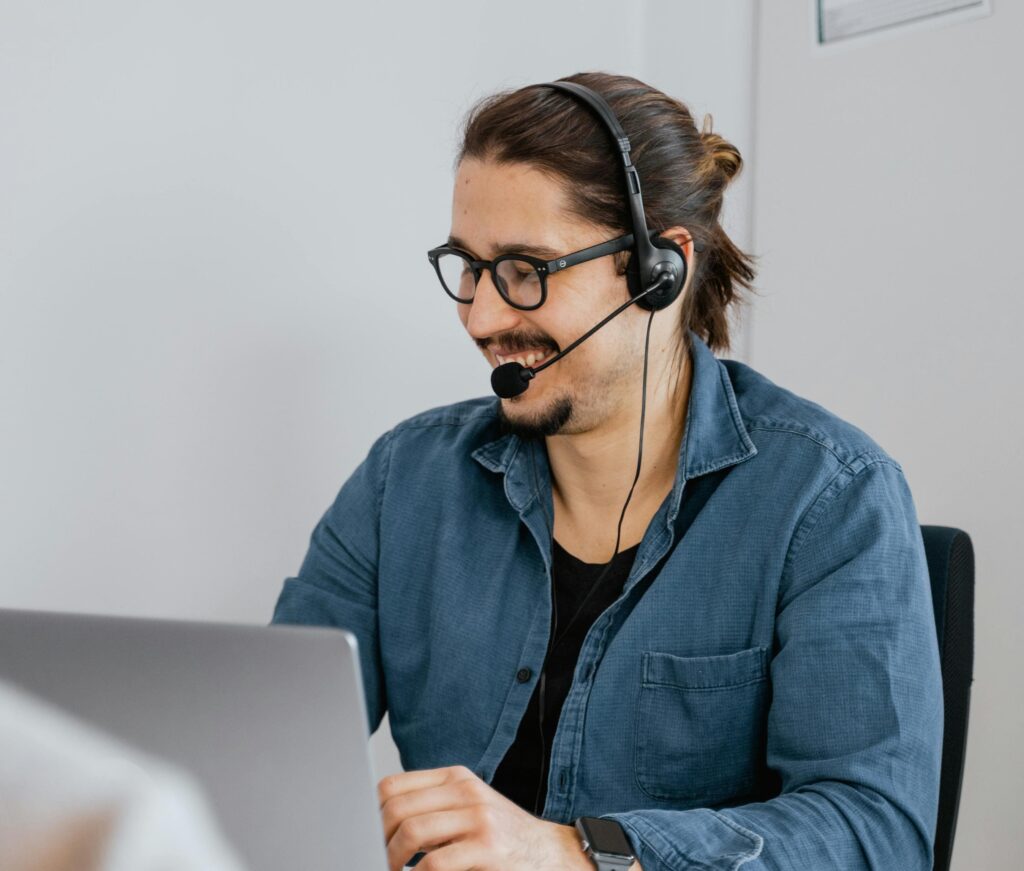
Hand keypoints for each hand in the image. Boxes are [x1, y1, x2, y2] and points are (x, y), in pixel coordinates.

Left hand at [377, 764, 594, 870]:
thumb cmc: (505, 838)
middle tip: (378, 860)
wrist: (553, 854)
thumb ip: (433, 808)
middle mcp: (466, 791)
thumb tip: (381, 825)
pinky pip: (435, 864)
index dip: (372, 814)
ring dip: (393, 859)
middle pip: (398, 808)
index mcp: (456, 778)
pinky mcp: (488, 847)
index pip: (393, 786)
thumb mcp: (468, 810)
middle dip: (378, 839)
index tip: (367, 838)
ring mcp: (478, 817)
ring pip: (412, 831)